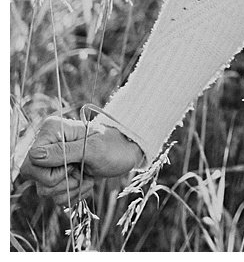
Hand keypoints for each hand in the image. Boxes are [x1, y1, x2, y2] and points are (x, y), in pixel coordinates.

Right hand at [18, 116, 145, 206]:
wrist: (127, 153)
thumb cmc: (115, 146)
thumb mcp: (93, 148)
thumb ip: (64, 152)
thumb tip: (35, 156)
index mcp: (52, 131)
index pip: (31, 161)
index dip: (50, 171)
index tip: (72, 166)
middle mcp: (47, 146)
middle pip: (34, 178)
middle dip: (61, 182)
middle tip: (81, 171)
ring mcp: (52, 163)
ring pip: (44, 190)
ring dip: (71, 188)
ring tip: (88, 176)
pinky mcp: (59, 176)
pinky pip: (56, 196)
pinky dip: (74, 193)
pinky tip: (87, 181)